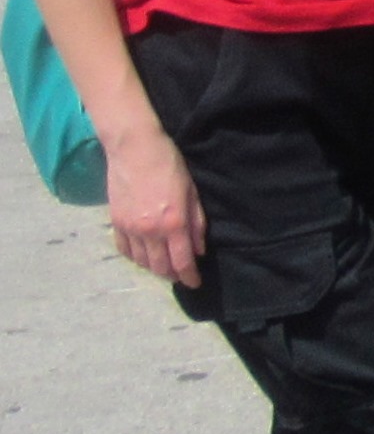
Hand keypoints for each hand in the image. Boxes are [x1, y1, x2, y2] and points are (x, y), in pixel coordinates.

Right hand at [104, 121, 201, 285]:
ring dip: (154, 268)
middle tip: (181, 275)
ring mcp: (129, 229)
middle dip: (172, 275)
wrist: (134, 150)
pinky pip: (124, 250)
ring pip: (141, 261)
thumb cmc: (170, 166)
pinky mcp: (115, 223)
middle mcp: (150, 231)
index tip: (195, 283)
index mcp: (173, 224)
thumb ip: (196, 224)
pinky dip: (135, 257)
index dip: (189, 276)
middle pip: (160, 266)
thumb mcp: (192, 193)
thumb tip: (198, 250)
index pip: (182, 261)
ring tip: (164, 266)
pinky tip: (143, 256)